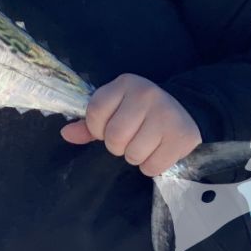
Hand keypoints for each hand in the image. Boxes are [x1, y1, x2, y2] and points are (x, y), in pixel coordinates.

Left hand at [60, 74, 201, 176]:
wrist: (184, 110)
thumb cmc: (141, 111)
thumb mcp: (115, 109)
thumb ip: (89, 123)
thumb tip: (65, 134)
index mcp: (125, 84)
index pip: (95, 112)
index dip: (96, 128)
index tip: (107, 128)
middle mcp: (146, 94)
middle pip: (114, 137)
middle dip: (117, 146)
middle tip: (129, 138)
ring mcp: (166, 114)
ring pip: (133, 154)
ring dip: (135, 156)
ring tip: (145, 143)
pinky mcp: (181, 136)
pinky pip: (152, 166)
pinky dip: (151, 166)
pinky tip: (158, 150)